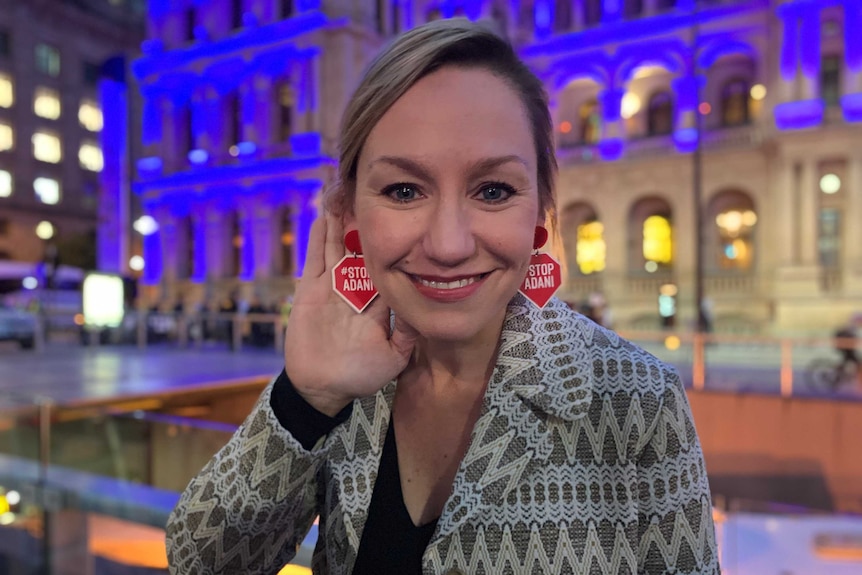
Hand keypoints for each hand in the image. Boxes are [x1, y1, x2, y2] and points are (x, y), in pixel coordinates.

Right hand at [283, 213, 417, 415]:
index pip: (389, 265)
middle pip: (362, 248)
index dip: (395, 243)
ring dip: (342, 222)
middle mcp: (357, 288)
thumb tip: (421, 307)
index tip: (405, 218)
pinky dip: (319, 238)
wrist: (323, 387)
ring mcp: (332, 286)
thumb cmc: (359, 376)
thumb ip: (406, 333)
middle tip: (372, 193)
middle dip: (367, 223)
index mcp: (378, 300)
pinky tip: (324, 216)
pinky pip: (316, 259)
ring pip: (338, 246)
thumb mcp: (393, 356)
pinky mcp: (311, 289)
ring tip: (345, 193)